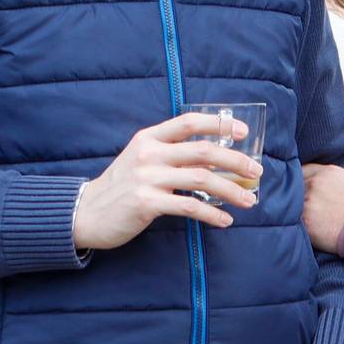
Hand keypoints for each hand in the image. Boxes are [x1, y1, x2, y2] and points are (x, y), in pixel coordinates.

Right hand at [72, 114, 262, 251]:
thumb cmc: (120, 187)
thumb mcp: (141, 161)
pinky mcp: (146, 203)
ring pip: (201, 178)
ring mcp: (147, 178)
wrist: (86, 212)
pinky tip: (225, 221)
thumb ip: (171, 155)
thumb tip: (213, 159)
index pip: (188, 122)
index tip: (242, 132)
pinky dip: (212, 214)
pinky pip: (189, 207)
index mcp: (149, 138)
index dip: (218, 124)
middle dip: (236, 161)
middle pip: (203, 151)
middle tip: (256, 171)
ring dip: (231, 190)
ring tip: (249, 200)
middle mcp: (148, 154)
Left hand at [300, 162, 343, 254]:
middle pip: (295, 189)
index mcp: (328, 172)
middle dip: (298, 199)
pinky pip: (295, 226)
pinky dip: (298, 231)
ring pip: (292, 208)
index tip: (301, 190)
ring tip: (306, 225)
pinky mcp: (307, 224)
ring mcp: (308, 203)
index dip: (301, 181)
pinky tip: (308, 236)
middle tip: (302, 210)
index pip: (303, 171)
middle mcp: (315, 184)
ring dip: (297, 216)